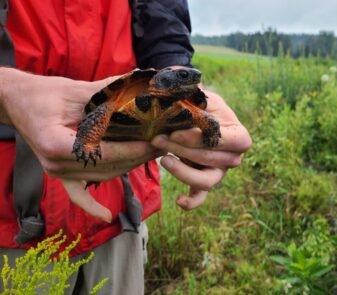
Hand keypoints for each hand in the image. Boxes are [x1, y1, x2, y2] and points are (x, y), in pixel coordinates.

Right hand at [0, 68, 161, 220]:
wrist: (16, 102)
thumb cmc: (42, 94)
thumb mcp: (74, 91)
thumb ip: (106, 94)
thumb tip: (139, 88)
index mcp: (56, 143)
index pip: (105, 153)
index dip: (134, 149)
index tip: (156, 140)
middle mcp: (56, 164)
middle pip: (108, 167)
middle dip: (139, 156)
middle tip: (164, 144)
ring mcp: (56, 172)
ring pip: (102, 177)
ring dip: (129, 167)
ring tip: (153, 154)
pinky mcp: (58, 173)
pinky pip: (77, 194)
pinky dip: (91, 205)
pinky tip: (107, 215)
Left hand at [152, 89, 251, 209]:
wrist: (192, 117)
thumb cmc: (199, 105)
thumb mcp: (201, 96)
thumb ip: (195, 94)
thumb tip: (181, 89)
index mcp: (239, 134)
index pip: (230, 141)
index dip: (202, 139)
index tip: (176, 132)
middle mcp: (233, 157)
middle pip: (212, 160)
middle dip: (183, 150)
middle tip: (158, 138)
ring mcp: (219, 172)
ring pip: (206, 181)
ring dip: (183, 172)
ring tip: (164, 159)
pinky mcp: (204, 182)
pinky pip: (200, 197)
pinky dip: (191, 202)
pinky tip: (178, 201)